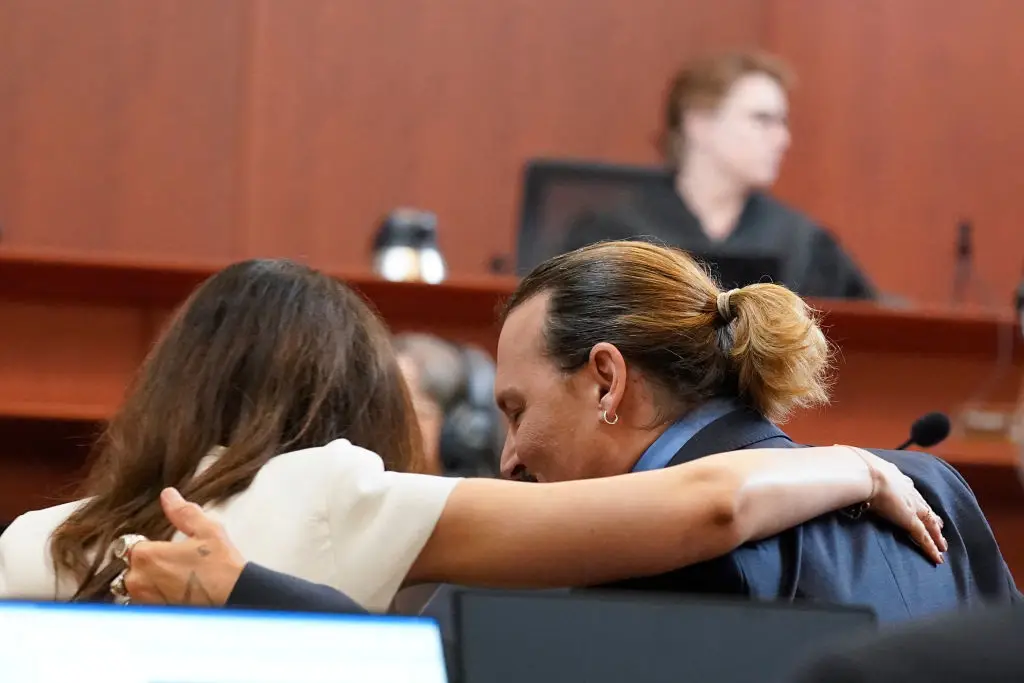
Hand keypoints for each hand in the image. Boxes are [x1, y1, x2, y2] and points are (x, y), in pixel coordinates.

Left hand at [124, 488, 245, 605]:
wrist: (234, 601)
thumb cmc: (221, 567)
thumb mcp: (207, 530)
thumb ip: (183, 512)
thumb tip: (168, 495)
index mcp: (146, 556)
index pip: (130, 545)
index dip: (149, 545)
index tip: (165, 548)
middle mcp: (137, 581)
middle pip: (130, 568)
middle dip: (147, 566)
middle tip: (175, 565)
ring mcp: (143, 602)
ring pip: (137, 589)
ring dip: (149, 585)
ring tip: (177, 583)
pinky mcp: (152, 617)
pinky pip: (145, 605)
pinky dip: (156, 601)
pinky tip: (178, 598)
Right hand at [857, 449, 947, 563]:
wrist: (864, 473)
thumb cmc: (855, 466)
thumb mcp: (852, 460)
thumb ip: (846, 459)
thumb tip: (833, 449)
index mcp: (893, 475)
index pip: (908, 488)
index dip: (913, 496)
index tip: (918, 500)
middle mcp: (906, 490)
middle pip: (923, 505)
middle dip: (931, 516)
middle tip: (939, 524)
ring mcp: (910, 506)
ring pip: (928, 523)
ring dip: (936, 535)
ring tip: (942, 546)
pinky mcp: (910, 520)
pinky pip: (923, 537)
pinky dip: (931, 548)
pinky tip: (937, 558)